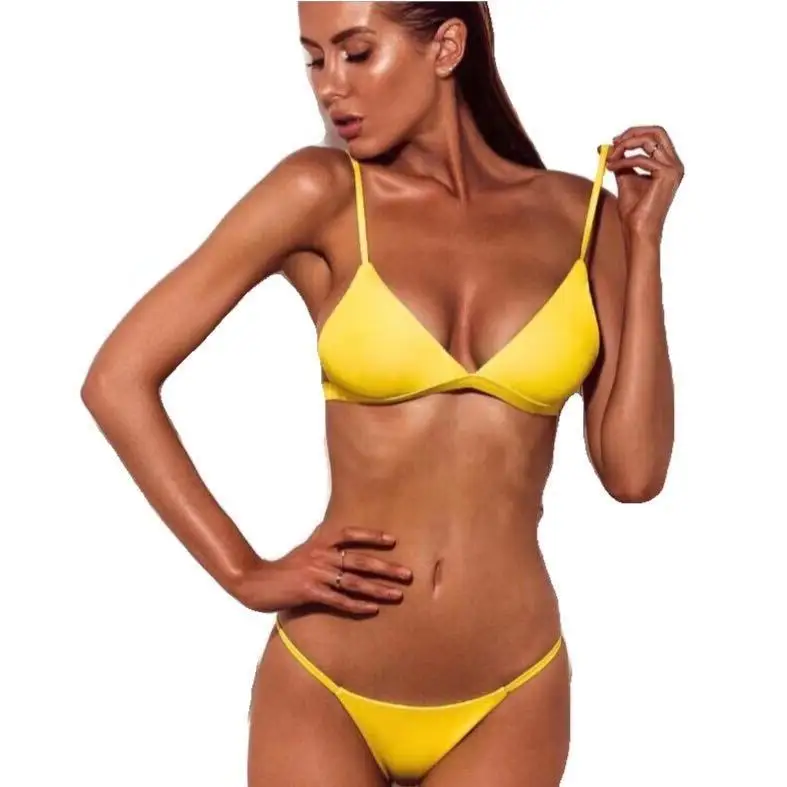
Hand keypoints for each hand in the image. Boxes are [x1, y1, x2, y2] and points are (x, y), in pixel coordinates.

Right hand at [232, 526, 412, 614]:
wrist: (254, 582)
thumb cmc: (283, 567)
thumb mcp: (305, 549)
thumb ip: (323, 544)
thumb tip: (341, 538)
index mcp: (320, 542)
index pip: (350, 534)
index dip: (372, 536)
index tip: (393, 541)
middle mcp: (320, 555)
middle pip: (360, 560)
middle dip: (386, 567)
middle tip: (408, 574)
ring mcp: (315, 574)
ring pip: (353, 582)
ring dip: (378, 589)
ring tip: (398, 594)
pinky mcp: (309, 592)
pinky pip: (338, 600)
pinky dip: (357, 605)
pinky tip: (373, 609)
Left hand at [604, 125, 684, 243]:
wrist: (638, 230)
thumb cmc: (634, 209)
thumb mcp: (625, 178)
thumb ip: (621, 161)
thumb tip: (606, 147)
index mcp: (669, 164)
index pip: (656, 135)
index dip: (635, 133)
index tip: (615, 141)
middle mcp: (675, 164)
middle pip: (657, 131)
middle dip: (633, 133)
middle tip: (614, 142)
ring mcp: (674, 168)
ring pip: (649, 140)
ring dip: (624, 147)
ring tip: (610, 161)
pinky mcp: (667, 174)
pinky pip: (641, 159)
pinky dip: (623, 161)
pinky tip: (612, 168)